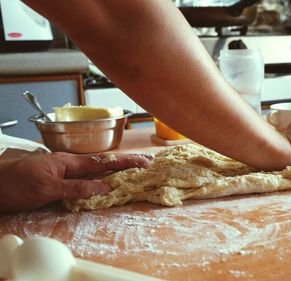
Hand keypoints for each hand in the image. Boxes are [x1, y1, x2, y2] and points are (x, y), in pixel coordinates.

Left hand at [0, 152, 150, 211]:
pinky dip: (98, 175)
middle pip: (102, 161)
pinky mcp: (55, 177)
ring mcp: (61, 169)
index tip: (144, 161)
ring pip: (93, 167)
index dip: (125, 162)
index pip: (102, 162)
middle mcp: (68, 163)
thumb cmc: (14, 185)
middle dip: (125, 162)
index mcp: (68, 162)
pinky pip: (83, 175)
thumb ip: (76, 188)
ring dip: (114, 167)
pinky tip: (102, 178)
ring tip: (132, 168)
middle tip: (146, 162)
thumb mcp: (47, 189)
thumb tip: (104, 187)